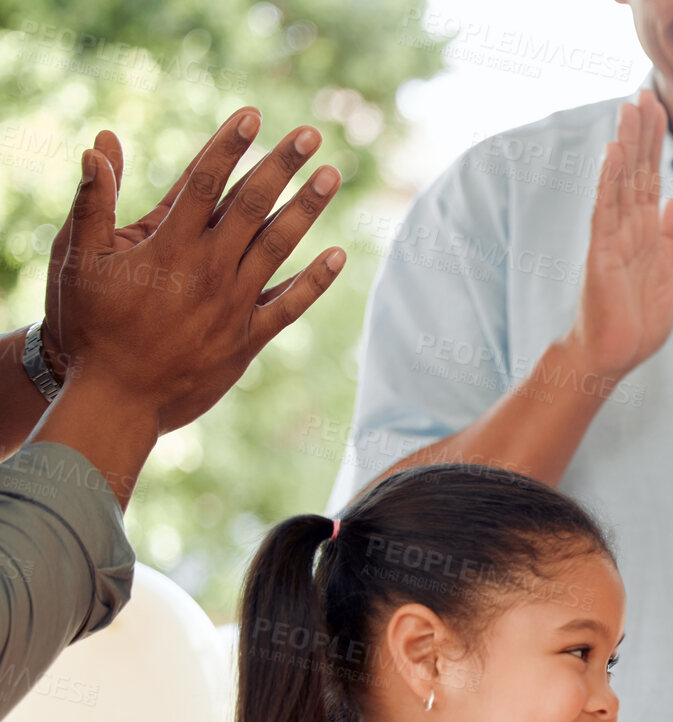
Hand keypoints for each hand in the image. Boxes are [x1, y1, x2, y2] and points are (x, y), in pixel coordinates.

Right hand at [53, 106, 344, 434]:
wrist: (116, 399)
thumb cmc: (91, 328)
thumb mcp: (78, 261)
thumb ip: (92, 203)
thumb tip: (98, 147)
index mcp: (169, 246)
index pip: (205, 183)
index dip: (230, 146)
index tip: (253, 115)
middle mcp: (208, 270)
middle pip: (253, 206)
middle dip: (283, 166)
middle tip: (312, 134)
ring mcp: (233, 305)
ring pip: (279, 247)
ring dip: (308, 209)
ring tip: (332, 176)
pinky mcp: (248, 339)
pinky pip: (290, 304)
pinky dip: (315, 280)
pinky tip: (339, 255)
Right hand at [560, 88, 672, 386]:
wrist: (612, 356)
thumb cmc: (636, 320)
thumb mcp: (666, 273)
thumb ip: (672, 237)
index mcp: (644, 232)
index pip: (650, 179)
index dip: (656, 145)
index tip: (659, 109)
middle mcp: (625, 228)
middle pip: (635, 172)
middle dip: (642, 134)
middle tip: (643, 92)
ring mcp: (611, 238)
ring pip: (620, 183)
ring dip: (626, 146)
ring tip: (629, 110)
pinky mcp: (600, 253)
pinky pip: (605, 211)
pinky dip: (610, 181)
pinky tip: (614, 154)